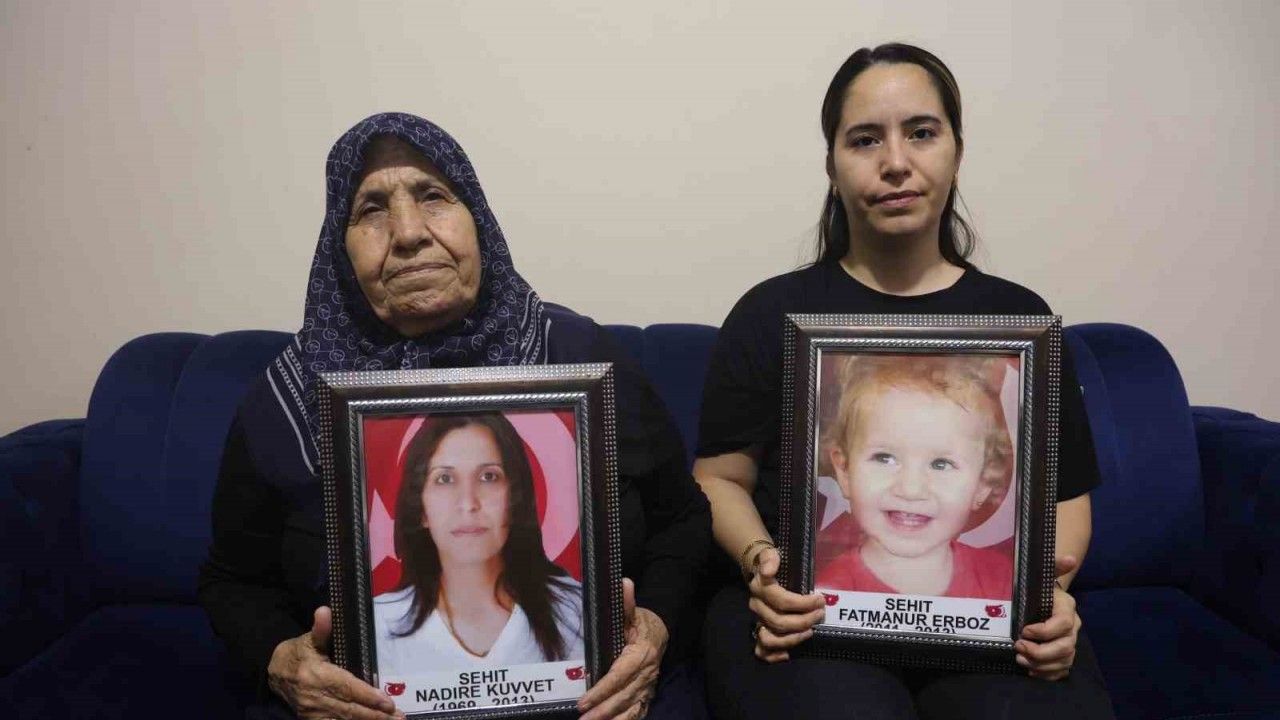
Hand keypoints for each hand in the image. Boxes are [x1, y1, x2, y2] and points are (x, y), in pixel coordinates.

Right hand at [267, 606, 404, 719]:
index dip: (367, 696)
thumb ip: (321, 629)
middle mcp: (314, 696)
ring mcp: (312, 711)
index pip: (346, 687)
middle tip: (398, 716)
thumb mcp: (308, 640)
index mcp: (316, 674)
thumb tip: (325, 611)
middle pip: (349, 708)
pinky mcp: (311, 719)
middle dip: (375, 714)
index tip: (387, 701)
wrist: (274, 672)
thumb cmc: (298, 653)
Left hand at [578, 578, 666, 719]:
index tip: (583, 701)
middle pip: (623, 696)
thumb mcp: (633, 611)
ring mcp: (648, 686)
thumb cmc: (641, 622)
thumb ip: (626, 601)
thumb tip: (623, 582)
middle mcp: (647, 674)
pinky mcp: (647, 694)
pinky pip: (638, 712)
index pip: (619, 676)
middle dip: (603, 710)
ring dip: (612, 719)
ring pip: (631, 708)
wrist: (661, 632)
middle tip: (583, 719)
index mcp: (641, 654)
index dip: (601, 690)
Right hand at [747, 547, 824, 662]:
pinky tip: (788, 653)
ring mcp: (758, 620)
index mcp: (760, 589)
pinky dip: (775, 655)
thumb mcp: (771, 554)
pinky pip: (762, 651)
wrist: (759, 570)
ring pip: (771, 639)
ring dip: (793, 639)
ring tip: (810, 631)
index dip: (803, 603)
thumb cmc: (771, 563)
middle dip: (804, 620)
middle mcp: (757, 607)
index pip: (782, 601)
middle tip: (821, 613)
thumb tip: (768, 570)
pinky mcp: (759, 631)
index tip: (820, 599)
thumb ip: (770, 558)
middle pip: (779, 622)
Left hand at [1017, 555, 1081, 680]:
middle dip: (1041, 652)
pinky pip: (1062, 671)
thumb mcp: (1044, 575)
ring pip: (1064, 661)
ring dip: (1041, 665)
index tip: (1023, 630)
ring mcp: (1070, 642)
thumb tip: (1070, 559)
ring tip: (1020, 660)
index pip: (1062, 624)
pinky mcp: (1064, 655)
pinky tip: (1031, 671)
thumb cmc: (1040, 588)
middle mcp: (1073, 627)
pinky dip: (1047, 674)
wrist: (1045, 598)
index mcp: (1067, 609)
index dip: (1044, 631)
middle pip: (1065, 647)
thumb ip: (1054, 566)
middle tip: (1018, 647)